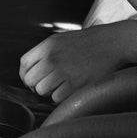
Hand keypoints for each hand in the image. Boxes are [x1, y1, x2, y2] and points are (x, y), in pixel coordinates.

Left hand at [19, 20, 136, 102]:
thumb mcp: (62, 40)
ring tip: (60, 85)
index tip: (31, 79)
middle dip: (36, 84)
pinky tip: (69, 88)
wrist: (112, 42)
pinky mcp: (75, 84)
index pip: (24, 64)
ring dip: (49, 91)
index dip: (25, 74)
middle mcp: (52, 58)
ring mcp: (63, 71)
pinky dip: (61, 96)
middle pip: (30, 80)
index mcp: (47, 46)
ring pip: (41, 90)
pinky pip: (56, 98)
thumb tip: (33, 70)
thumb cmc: (89, 42)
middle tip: (47, 83)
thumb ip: (45, 53)